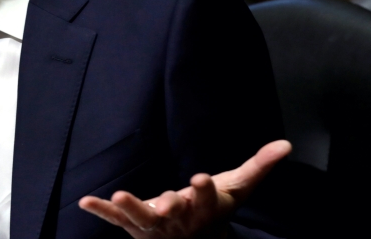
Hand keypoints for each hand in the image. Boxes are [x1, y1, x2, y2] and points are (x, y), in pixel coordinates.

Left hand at [78, 140, 291, 237]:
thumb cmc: (213, 210)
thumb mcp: (236, 188)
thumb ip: (258, 166)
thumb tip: (285, 145)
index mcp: (204, 208)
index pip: (207, 198)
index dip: (205, 190)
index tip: (201, 178)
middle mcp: (179, 218)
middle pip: (175, 211)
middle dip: (170, 204)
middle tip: (169, 200)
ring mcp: (155, 224)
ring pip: (142, 217)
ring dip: (130, 207)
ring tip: (118, 196)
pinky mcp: (134, 225)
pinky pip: (115, 219)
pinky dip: (101, 211)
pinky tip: (84, 201)